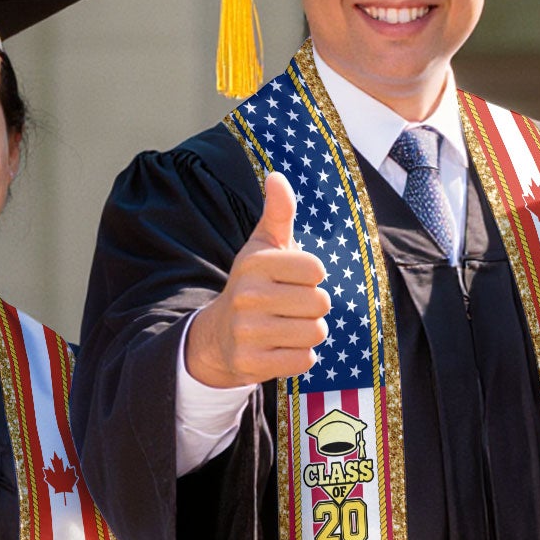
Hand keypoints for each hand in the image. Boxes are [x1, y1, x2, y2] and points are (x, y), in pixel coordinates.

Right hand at [183, 172, 331, 388]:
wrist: (219, 335)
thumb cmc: (254, 284)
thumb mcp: (263, 246)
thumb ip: (278, 213)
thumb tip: (277, 176)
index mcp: (255, 263)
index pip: (316, 269)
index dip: (311, 276)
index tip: (291, 279)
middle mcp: (248, 295)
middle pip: (320, 303)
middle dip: (313, 306)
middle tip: (290, 306)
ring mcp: (247, 332)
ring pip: (315, 332)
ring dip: (309, 332)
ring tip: (287, 326)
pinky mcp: (251, 363)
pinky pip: (304, 360)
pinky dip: (300, 356)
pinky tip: (280, 347)